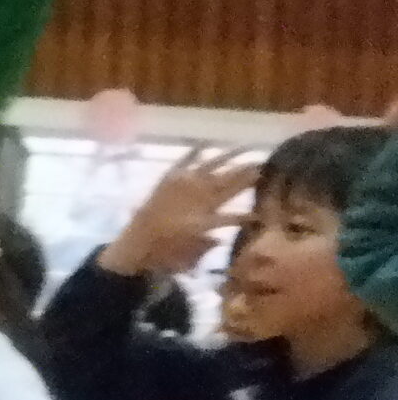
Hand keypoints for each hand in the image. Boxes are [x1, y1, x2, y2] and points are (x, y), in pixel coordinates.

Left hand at [103, 147, 261, 277]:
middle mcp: (199, 197)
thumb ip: (208, 245)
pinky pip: (184, 161)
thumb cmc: (162, 254)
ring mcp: (183, 184)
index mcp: (208, 219)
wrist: (134, 244)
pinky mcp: (167, 178)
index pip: (236, 213)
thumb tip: (221, 237)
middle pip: (229, 182)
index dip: (250, 212)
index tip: (265, 204)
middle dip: (248, 174)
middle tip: (266, 164)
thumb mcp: (189, 256)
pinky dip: (194, 152)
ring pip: (213, 165)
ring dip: (230, 157)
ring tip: (247, 147)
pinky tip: (206, 144)